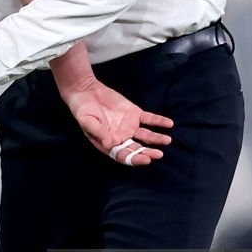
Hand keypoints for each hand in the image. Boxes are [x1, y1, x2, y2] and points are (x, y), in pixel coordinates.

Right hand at [58, 77, 172, 167]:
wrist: (86, 91)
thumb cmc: (82, 109)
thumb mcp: (87, 121)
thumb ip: (99, 133)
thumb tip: (110, 145)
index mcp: (109, 144)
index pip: (124, 156)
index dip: (135, 159)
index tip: (146, 159)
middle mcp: (121, 138)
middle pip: (137, 149)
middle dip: (148, 152)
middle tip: (158, 155)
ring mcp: (129, 126)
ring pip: (146, 136)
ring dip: (157, 139)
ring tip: (167, 140)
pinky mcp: (135, 114)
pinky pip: (149, 119)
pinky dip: (158, 121)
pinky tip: (169, 124)